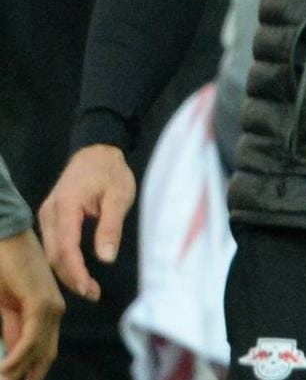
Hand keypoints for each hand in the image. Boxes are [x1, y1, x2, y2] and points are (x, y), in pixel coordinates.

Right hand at [0, 229, 62, 379]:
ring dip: (20, 370)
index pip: (41, 350)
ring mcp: (49, 305)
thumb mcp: (4, 304)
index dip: (28, 370)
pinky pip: (33, 336)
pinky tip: (6, 369)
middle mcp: (52, 310)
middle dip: (28, 374)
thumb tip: (12, 354)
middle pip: (44, 353)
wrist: (4, 235)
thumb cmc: (2, 265)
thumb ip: (11, 327)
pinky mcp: (40, 301)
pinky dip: (19, 356)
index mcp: (44, 311)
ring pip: (39, 348)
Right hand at [35, 145, 133, 301]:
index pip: (66, 247)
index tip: (89, 289)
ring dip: (66, 271)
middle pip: (54, 254)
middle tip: (93, 293)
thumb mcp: (119, 197)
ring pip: (50, 252)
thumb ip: (111, 227)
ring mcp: (47, 215)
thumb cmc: (111, 172)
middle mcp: (50, 212)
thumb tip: (106, 259)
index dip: (76, 272)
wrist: (97, 151)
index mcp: (66, 206)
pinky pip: (52, 244)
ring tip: (88, 288)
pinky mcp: (50, 217)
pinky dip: (63, 260)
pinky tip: (77, 271)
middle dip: (71, 277)